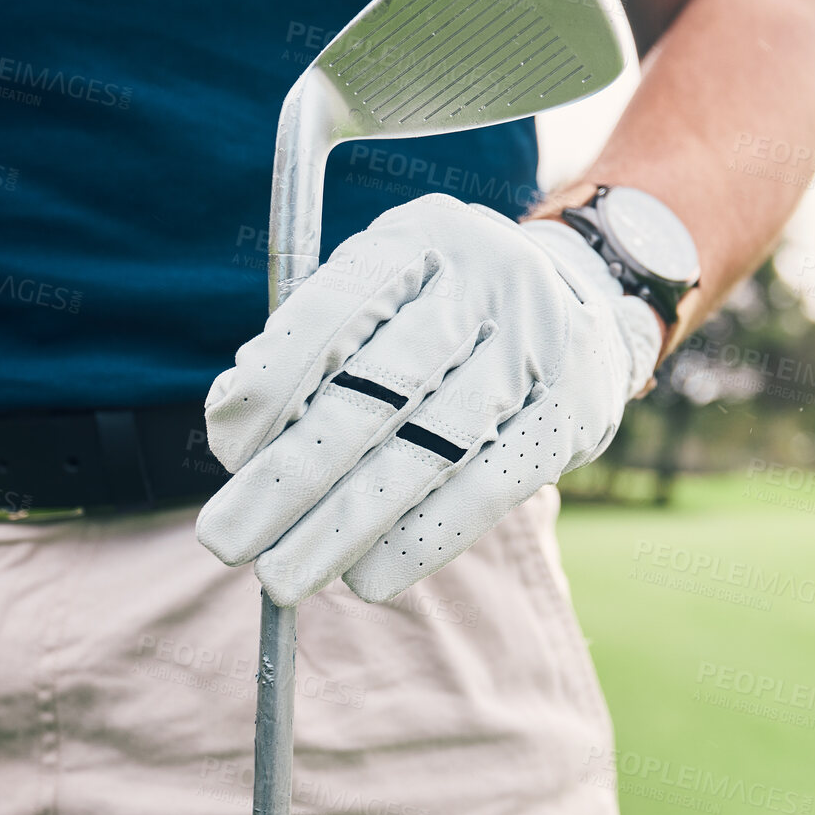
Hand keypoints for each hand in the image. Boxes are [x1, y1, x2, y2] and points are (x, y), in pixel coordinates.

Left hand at [196, 193, 660, 605]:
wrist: (589, 306)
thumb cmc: (449, 311)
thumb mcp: (389, 293)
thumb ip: (316, 347)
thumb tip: (235, 434)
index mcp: (425, 236)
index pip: (334, 311)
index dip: (273, 386)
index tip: (225, 451)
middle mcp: (490, 282)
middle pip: (377, 393)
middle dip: (290, 476)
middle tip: (228, 540)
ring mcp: (541, 349)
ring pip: (427, 452)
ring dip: (344, 526)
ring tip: (283, 577)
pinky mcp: (572, 416)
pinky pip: (487, 489)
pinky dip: (421, 541)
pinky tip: (368, 577)